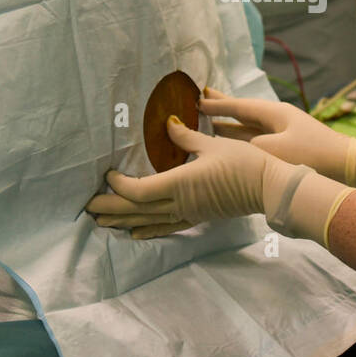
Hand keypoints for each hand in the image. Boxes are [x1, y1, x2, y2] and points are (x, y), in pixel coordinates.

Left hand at [87, 116, 300, 238]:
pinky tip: (134, 234)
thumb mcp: (213, 143)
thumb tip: (166, 123)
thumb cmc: (244, 163)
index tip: (106, 174)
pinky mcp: (197, 217)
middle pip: (136, 210)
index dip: (118, 185)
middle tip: (87, 207)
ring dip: (123, 221)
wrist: (269, 188)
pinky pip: (167, 227)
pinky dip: (147, 230)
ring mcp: (188, 213)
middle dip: (110, 208)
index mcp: (180, 183)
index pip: (138, 190)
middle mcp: (179, 202)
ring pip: (148, 222)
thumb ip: (185, 136)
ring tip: (101, 222)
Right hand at [200, 87, 351, 181]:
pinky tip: (232, 143)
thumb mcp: (275, 150)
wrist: (346, 166)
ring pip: (249, 127)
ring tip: (210, 120)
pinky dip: (241, 139)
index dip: (218, 105)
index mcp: (275, 113)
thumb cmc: (312, 155)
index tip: (197, 99)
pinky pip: (256, 139)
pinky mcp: (288, 148)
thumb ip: (250, 146)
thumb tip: (233, 146)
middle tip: (201, 98)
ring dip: (229, 124)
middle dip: (223, 107)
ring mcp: (283, 133)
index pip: (240, 106)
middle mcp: (277, 119)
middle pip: (244, 112)